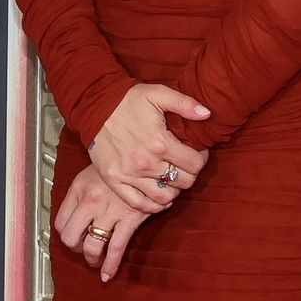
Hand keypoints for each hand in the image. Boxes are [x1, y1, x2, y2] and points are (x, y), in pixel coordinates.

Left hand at [52, 167, 155, 282]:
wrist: (146, 157)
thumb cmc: (121, 164)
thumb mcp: (93, 172)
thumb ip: (81, 192)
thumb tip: (75, 213)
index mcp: (79, 189)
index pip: (61, 222)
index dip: (65, 235)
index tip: (72, 238)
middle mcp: (90, 202)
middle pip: (71, 237)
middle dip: (76, 249)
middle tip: (83, 250)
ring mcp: (109, 212)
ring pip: (91, 246)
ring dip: (91, 259)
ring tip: (95, 262)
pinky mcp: (129, 219)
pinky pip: (115, 248)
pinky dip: (110, 266)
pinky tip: (107, 274)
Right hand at [85, 83, 212, 217]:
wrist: (94, 105)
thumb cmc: (127, 99)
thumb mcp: (158, 93)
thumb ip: (185, 103)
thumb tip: (207, 114)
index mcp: (160, 142)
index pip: (195, 164)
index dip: (201, 158)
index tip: (197, 152)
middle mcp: (146, 163)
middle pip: (184, 182)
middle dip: (189, 174)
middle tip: (185, 165)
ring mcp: (129, 175)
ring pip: (165, 197)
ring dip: (173, 190)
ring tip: (172, 178)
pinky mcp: (114, 180)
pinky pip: (138, 204)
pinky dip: (153, 206)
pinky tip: (159, 197)